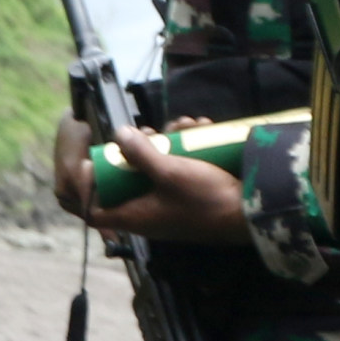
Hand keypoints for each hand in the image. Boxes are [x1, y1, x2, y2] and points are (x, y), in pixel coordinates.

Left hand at [52, 114, 252, 246]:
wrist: (249, 214)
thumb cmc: (206, 200)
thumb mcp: (170, 172)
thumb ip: (141, 154)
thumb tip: (118, 135)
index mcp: (136, 215)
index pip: (96, 212)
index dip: (90, 189)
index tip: (94, 163)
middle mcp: (149, 213)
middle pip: (128, 181)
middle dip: (137, 151)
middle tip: (149, 133)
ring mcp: (169, 205)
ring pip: (157, 170)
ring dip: (169, 143)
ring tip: (187, 125)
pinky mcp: (188, 196)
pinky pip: (178, 171)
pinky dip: (187, 151)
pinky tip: (202, 130)